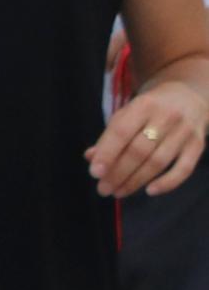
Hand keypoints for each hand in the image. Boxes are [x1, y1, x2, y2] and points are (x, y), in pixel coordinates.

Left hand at [91, 83, 208, 199]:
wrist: (189, 97)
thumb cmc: (150, 109)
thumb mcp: (128, 113)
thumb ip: (110, 135)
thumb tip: (91, 158)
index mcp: (144, 105)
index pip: (122, 132)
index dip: (107, 154)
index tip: (94, 173)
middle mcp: (166, 117)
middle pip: (139, 151)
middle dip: (119, 173)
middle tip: (103, 189)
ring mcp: (185, 132)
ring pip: (158, 162)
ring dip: (136, 181)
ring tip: (118, 192)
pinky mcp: (198, 145)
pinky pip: (184, 168)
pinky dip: (167, 183)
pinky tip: (150, 191)